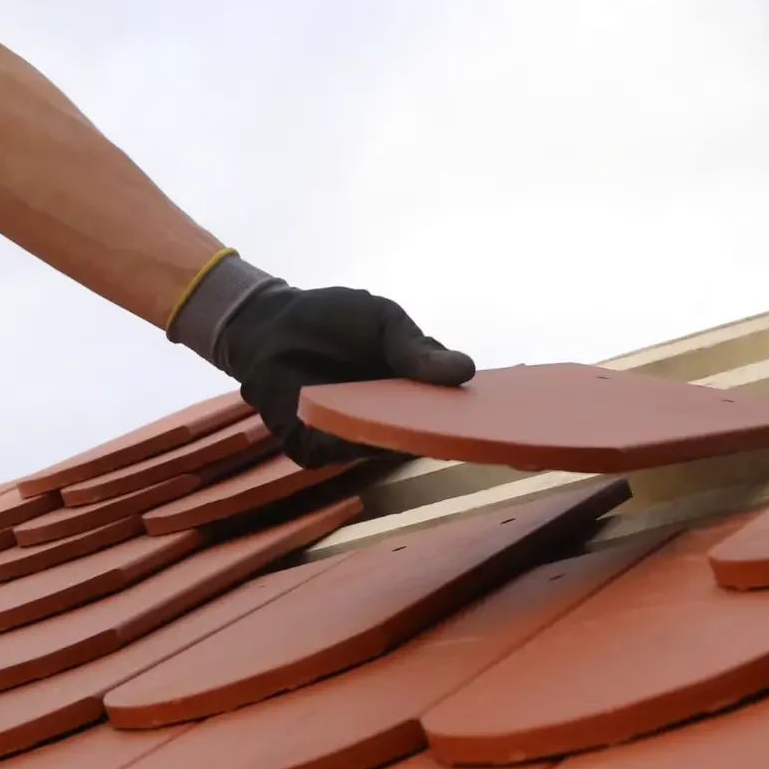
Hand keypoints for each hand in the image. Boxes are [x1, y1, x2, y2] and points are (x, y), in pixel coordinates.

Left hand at [216, 283, 475, 466]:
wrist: (271, 320)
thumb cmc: (332, 318)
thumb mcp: (383, 322)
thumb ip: (417, 349)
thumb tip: (467, 370)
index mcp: (408, 394)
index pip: (445, 412)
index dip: (467, 416)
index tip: (496, 416)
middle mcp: (384, 421)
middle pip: (419, 436)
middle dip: (440, 431)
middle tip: (466, 426)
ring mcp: (350, 437)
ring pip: (383, 447)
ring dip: (399, 437)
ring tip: (422, 425)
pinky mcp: (314, 447)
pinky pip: (341, 449)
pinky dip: (355, 440)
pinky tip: (371, 427)